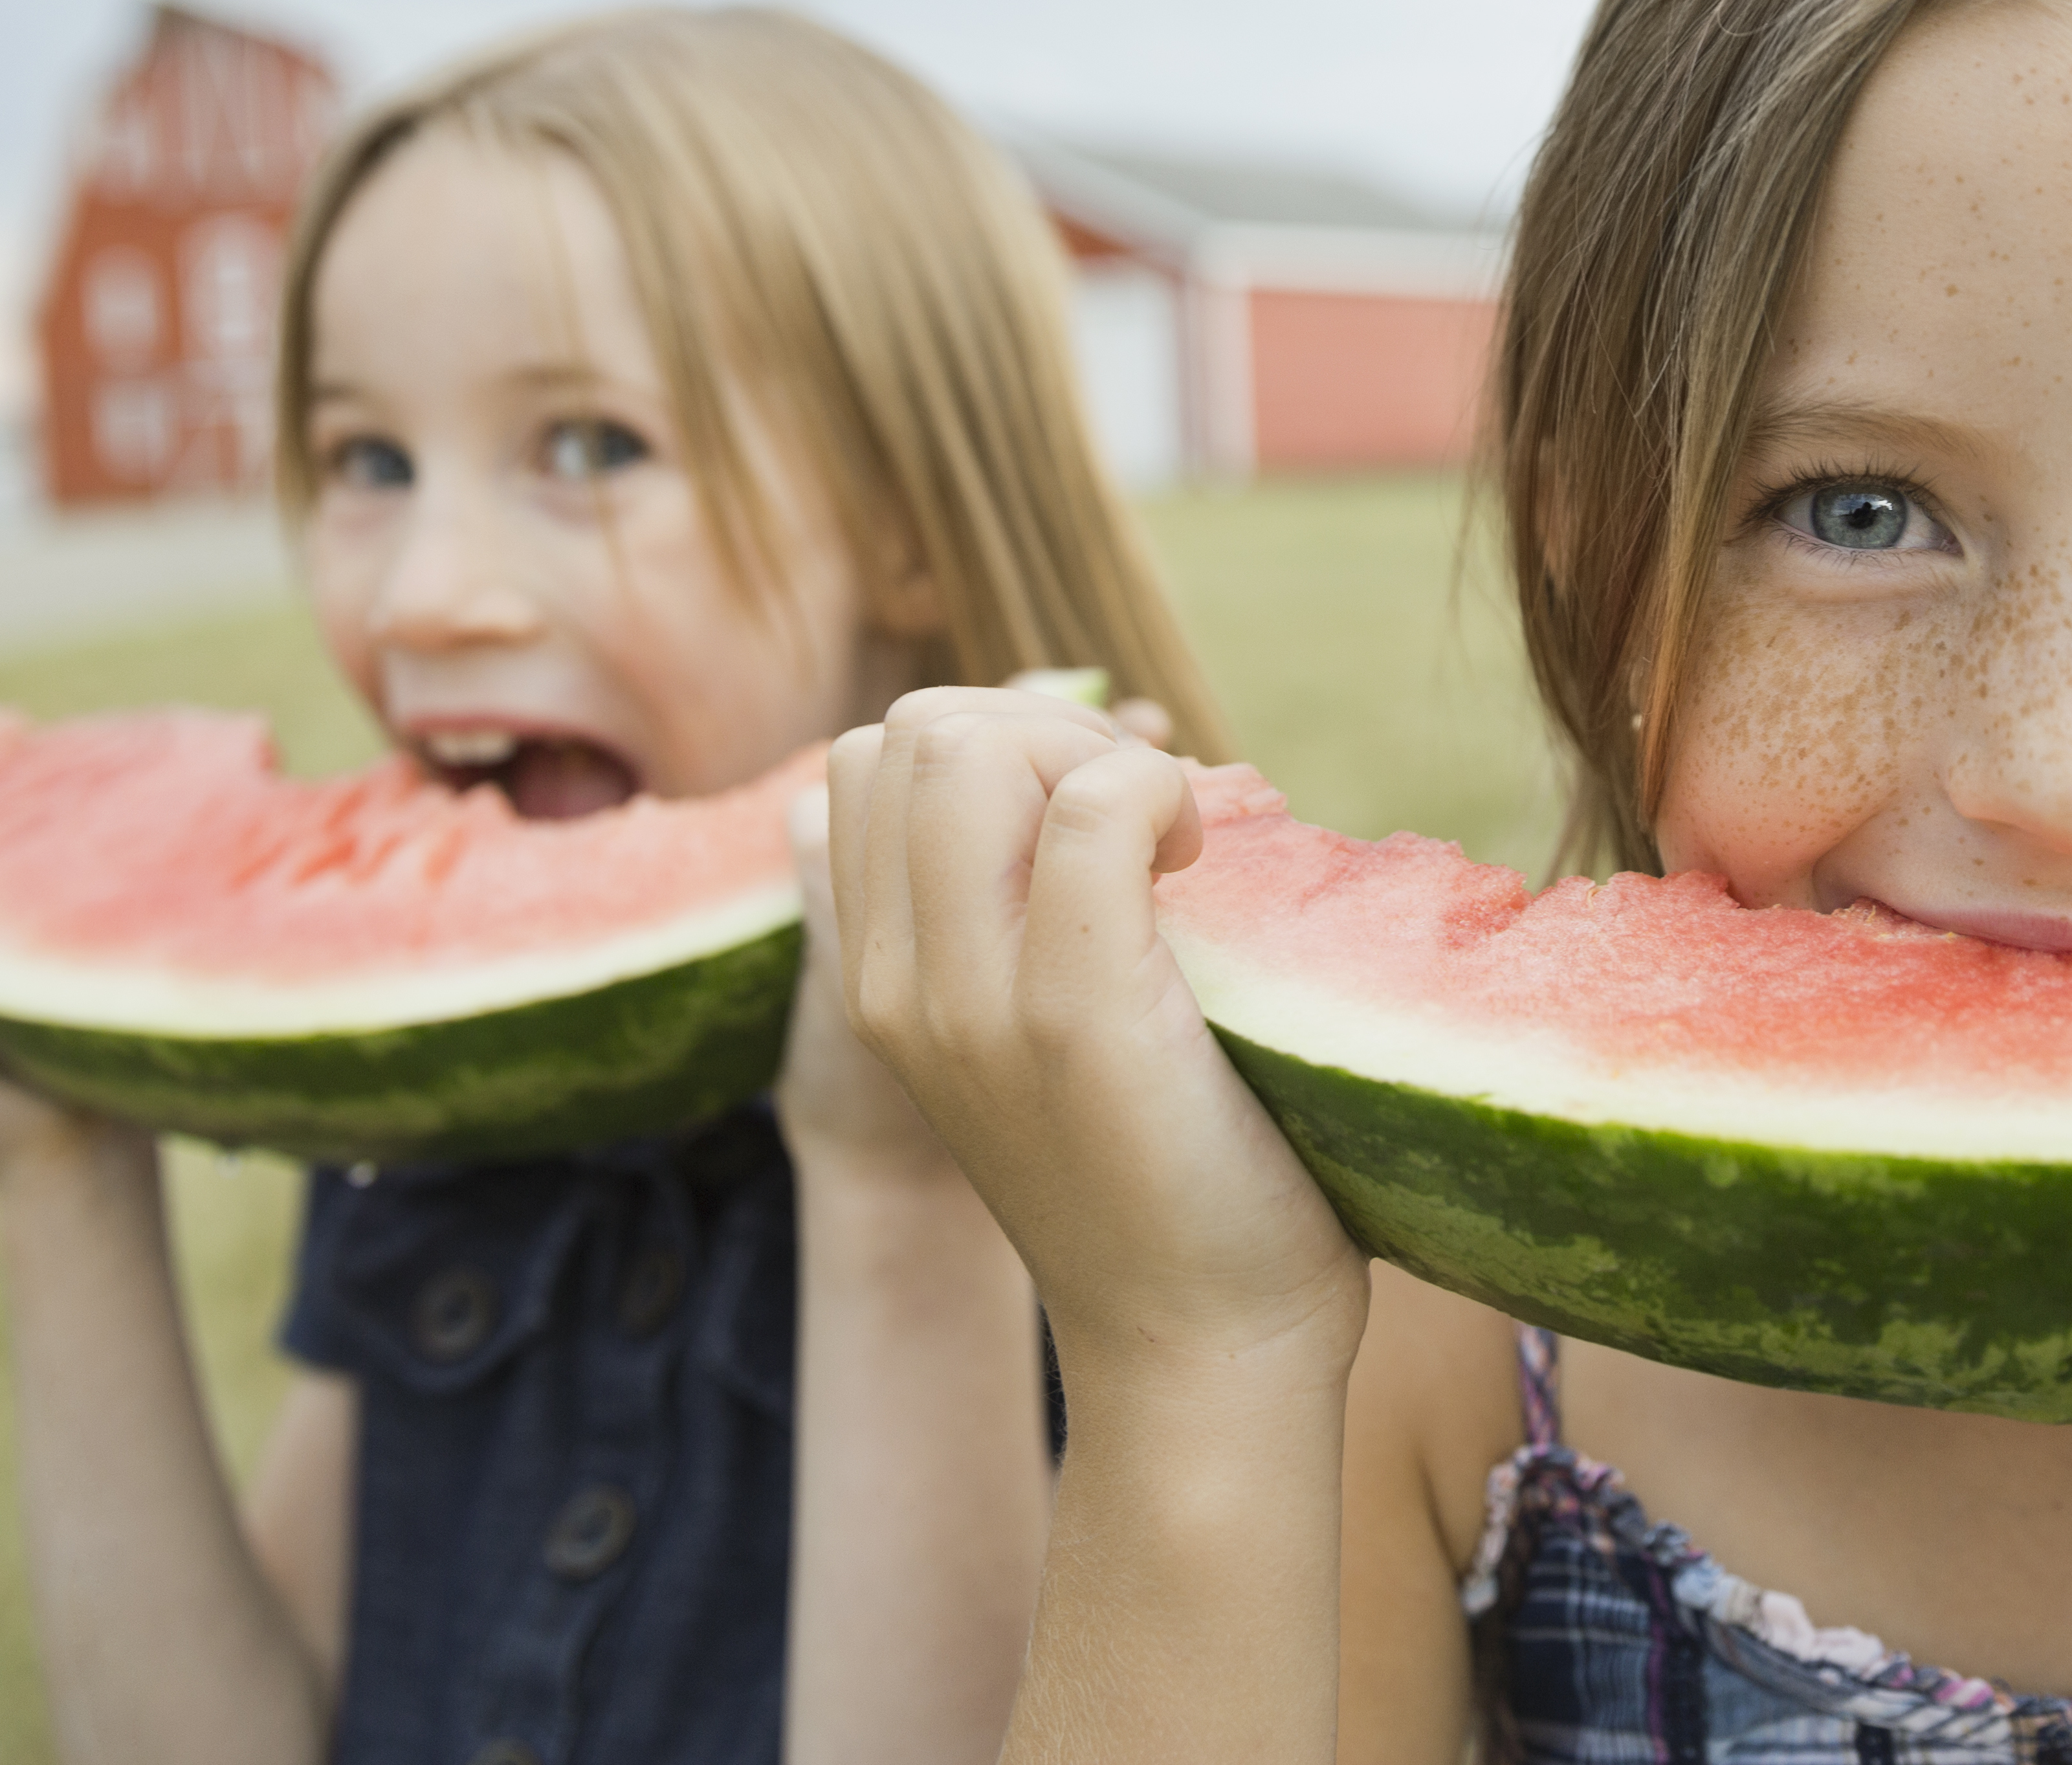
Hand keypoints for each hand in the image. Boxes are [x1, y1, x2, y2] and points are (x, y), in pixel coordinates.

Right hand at [771, 670, 1177, 1172]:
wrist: (1198, 1345)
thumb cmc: (1161, 1169)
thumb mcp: (1037, 1025)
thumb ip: (1022, 906)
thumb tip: (1105, 747)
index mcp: (880, 977)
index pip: (873, 757)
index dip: (999, 741)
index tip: (1092, 821)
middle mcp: (898, 984)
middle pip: (914, 726)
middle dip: (1043, 729)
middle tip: (1139, 824)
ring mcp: (971, 1000)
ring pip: (970, 742)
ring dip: (1093, 755)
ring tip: (1162, 842)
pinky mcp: (1071, 1016)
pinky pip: (1093, 809)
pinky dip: (1161, 794)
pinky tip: (1199, 866)